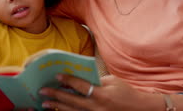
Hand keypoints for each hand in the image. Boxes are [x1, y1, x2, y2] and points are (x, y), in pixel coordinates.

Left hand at [39, 74, 157, 110]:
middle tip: (42, 91)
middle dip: (56, 95)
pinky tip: (58, 110)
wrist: (139, 110)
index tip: (57, 76)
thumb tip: (78, 78)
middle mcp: (97, 107)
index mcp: (102, 94)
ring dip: (57, 107)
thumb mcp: (112, 81)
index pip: (81, 86)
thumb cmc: (126, 92)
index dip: (68, 80)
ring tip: (45, 103)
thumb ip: (96, 80)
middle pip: (72, 101)